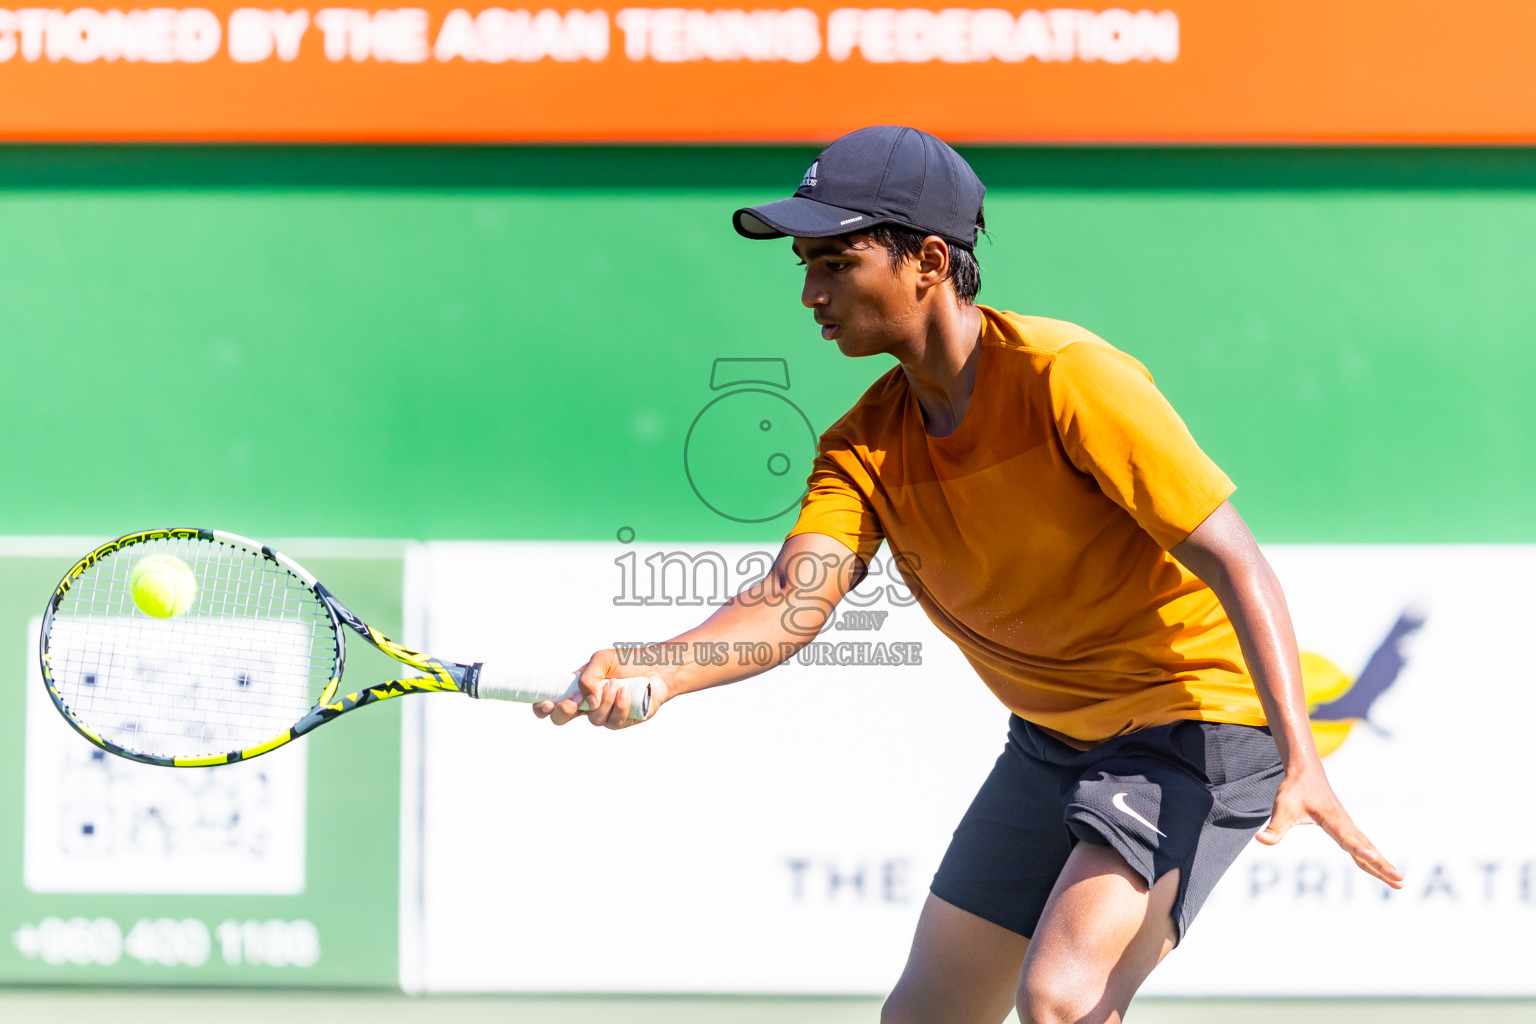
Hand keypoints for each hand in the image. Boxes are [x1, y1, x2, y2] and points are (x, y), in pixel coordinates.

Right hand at [530, 647, 671, 729]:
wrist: (656, 668)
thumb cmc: (626, 662)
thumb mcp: (601, 660)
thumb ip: (587, 678)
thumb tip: (586, 701)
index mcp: (575, 688)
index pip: (550, 701)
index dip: (541, 707)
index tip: (545, 704)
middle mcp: (585, 704)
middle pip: (561, 719)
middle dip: (564, 712)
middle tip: (574, 703)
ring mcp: (602, 715)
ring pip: (592, 718)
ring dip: (604, 700)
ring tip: (616, 684)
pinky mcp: (619, 721)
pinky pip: (613, 721)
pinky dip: (619, 705)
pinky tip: (626, 692)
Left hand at [1257, 764, 1403, 888]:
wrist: (1306, 772)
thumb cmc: (1294, 790)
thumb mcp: (1282, 807)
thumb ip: (1274, 826)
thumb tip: (1261, 840)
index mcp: (1332, 819)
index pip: (1347, 838)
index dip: (1359, 849)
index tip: (1374, 858)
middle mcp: (1345, 824)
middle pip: (1366, 847)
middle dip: (1382, 864)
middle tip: (1399, 880)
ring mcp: (1349, 827)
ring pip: (1369, 848)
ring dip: (1383, 865)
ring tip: (1400, 882)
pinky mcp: (1347, 829)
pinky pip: (1364, 847)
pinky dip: (1375, 859)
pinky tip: (1384, 871)